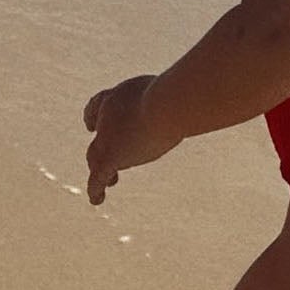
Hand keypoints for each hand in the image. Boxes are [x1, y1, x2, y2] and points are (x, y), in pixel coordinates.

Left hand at [83, 73, 174, 202]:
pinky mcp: (110, 157)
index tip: (93, 126)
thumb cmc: (173, 94)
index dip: (95, 116)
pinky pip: (97, 177)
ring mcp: (106, 136)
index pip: (99, 106)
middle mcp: (107, 115)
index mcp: (116, 96)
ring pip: (97, 156)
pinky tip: (96, 200)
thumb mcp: (174, 90)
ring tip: (112, 182)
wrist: (164, 106)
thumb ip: (176, 97)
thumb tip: (196, 102)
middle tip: (101, 154)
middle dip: (100, 146)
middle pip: (99, 135)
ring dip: (102, 168)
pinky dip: (96, 189)